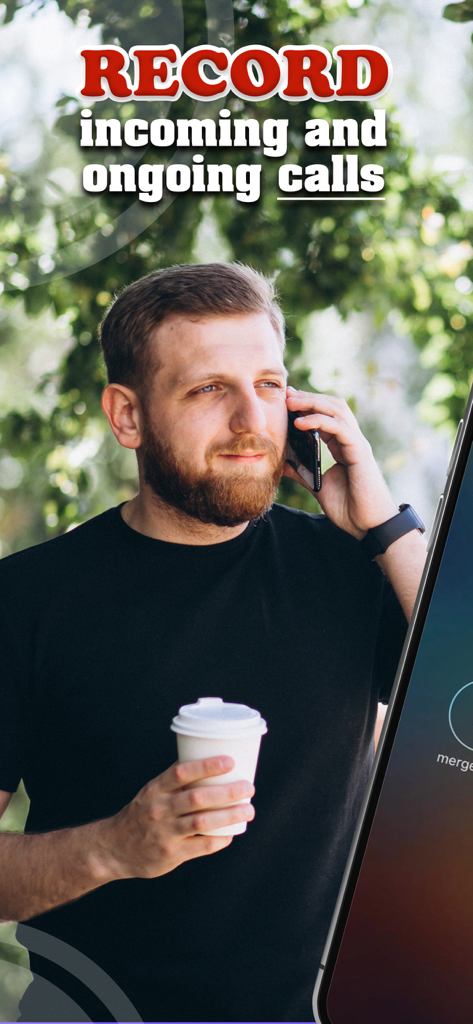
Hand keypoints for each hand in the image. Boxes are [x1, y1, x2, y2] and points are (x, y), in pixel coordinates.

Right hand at [93, 757, 253, 881]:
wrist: (113, 848)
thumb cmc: (142, 814)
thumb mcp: (152, 791)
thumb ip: (176, 780)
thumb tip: (209, 760)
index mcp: (155, 789)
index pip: (181, 772)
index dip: (207, 766)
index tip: (230, 761)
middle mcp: (159, 809)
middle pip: (197, 798)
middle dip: (227, 792)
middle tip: (248, 788)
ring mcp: (164, 833)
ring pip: (202, 823)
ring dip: (229, 816)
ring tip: (248, 810)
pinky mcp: (169, 854)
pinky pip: (200, 847)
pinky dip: (218, 840)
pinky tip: (231, 834)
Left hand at [284, 388, 396, 538]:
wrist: (367, 526)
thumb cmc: (349, 508)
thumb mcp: (317, 487)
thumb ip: (302, 473)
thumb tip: (282, 463)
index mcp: (342, 446)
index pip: (325, 416)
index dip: (307, 405)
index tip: (286, 400)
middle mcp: (351, 441)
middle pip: (332, 406)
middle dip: (308, 398)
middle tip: (286, 395)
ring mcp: (357, 444)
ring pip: (337, 411)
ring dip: (313, 403)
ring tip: (291, 402)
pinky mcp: (360, 452)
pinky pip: (340, 428)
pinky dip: (320, 421)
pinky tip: (301, 423)